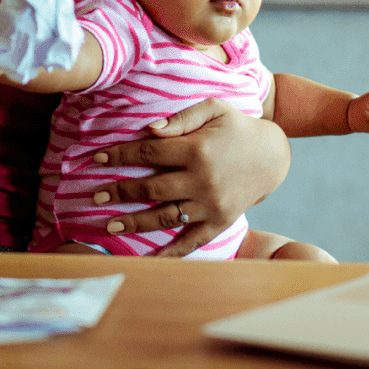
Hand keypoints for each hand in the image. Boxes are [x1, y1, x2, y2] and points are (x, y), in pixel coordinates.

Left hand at [86, 98, 289, 257]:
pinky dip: (171, 253)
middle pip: (151, 189)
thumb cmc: (237, 127)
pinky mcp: (220, 222)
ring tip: (110, 226)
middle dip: (120, 192)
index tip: (97, 159)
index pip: (148, 153)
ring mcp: (211, 205)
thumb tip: (150, 129)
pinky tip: (149, 260)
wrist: (272, 156)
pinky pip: (192, 241)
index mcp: (197, 150)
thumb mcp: (214, 108)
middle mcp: (202, 180)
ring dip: (135, 223)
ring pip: (165, 217)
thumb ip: (181, 117)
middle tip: (95, 195)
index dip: (120, 156)